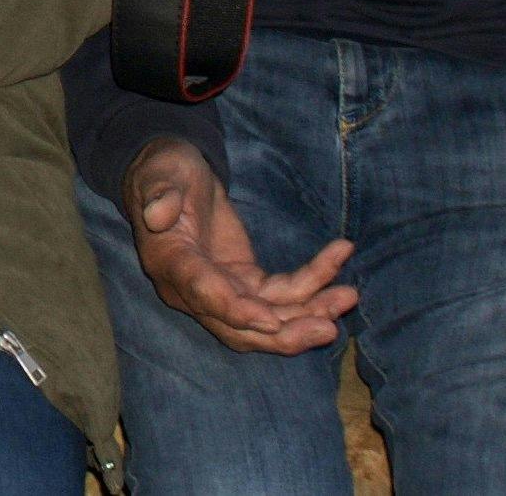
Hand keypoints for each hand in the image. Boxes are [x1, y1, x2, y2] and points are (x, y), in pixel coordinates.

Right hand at [121, 139, 357, 354]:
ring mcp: (223, 289)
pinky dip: (314, 282)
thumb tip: (157, 213)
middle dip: (285, 333)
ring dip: (310, 312)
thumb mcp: (159, 175)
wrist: (172, 175)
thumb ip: (159, 194)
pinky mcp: (245, 281)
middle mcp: (195, 290)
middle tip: (328, 329)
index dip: (237, 311)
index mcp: (170, 264)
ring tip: (347, 296)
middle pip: (241, 327)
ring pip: (269, 316)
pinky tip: (339, 258)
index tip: (272, 321)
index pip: (205, 295)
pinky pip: (283, 292)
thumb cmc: (163, 171)